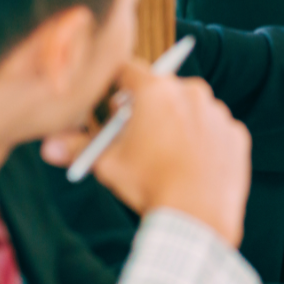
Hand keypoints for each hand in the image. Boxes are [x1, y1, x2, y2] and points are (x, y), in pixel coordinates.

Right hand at [41, 62, 250, 247]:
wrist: (197, 213)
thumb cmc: (149, 183)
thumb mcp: (108, 164)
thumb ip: (78, 147)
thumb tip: (47, 147)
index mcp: (157, 91)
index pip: (129, 70)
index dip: (116, 82)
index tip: (111, 97)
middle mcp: (191, 92)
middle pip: (162, 89)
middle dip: (147, 107)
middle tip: (135, 133)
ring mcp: (218, 112)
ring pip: (191, 109)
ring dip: (178, 123)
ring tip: (164, 154)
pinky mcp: (235, 134)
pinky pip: (215, 131)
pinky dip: (204, 142)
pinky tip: (192, 164)